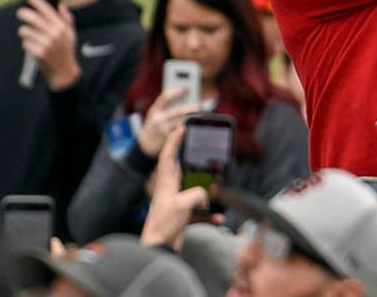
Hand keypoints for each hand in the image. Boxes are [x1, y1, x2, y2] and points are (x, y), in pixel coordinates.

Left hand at [17, 0, 80, 90]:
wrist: (64, 72)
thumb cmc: (66, 51)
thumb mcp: (70, 34)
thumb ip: (66, 19)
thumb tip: (61, 5)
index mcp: (61, 27)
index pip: (47, 10)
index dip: (37, 1)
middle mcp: (54, 33)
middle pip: (32, 18)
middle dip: (23, 13)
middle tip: (20, 13)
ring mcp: (46, 43)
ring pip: (25, 30)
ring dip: (24, 32)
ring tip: (30, 36)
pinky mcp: (38, 52)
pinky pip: (25, 42)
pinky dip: (27, 44)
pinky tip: (33, 47)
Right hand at [136, 88, 200, 157]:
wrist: (146, 143)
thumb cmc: (156, 122)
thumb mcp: (157, 112)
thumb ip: (167, 105)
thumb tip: (187, 96)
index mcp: (155, 109)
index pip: (165, 97)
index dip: (176, 92)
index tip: (186, 88)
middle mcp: (158, 119)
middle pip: (177, 111)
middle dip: (190, 108)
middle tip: (200, 105)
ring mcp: (163, 130)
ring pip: (181, 122)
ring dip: (192, 118)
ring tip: (201, 113)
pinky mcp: (168, 139)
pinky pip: (181, 131)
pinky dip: (189, 126)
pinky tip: (196, 124)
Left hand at [140, 126, 213, 249]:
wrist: (159, 248)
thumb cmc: (164, 224)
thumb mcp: (183, 204)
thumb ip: (197, 194)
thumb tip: (205, 197)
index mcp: (166, 182)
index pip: (168, 155)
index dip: (174, 140)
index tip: (181, 128)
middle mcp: (171, 189)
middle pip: (186, 172)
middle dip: (199, 169)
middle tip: (208, 162)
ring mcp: (177, 202)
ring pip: (196, 192)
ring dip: (208, 196)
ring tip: (217, 197)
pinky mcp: (182, 215)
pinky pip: (200, 211)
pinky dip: (209, 215)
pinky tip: (218, 219)